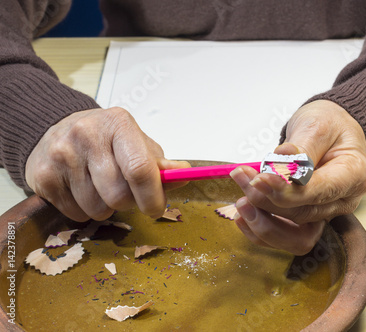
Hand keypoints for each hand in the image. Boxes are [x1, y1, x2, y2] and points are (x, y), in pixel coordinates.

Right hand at [25, 107, 188, 221]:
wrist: (56, 131)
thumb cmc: (105, 140)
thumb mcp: (136, 144)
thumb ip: (160, 164)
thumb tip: (185, 174)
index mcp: (118, 124)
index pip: (140, 169)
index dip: (152, 196)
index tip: (157, 208)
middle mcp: (87, 135)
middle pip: (119, 194)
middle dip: (129, 203)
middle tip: (127, 194)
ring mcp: (62, 155)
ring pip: (97, 208)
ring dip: (106, 208)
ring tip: (101, 188)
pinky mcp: (43, 176)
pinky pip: (75, 213)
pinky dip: (85, 211)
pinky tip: (83, 191)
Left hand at [230, 100, 365, 254]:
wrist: (329, 131)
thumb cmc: (328, 124)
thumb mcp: (317, 125)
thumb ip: (302, 148)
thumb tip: (282, 162)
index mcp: (355, 175)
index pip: (321, 191)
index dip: (289, 190)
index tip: (262, 179)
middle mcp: (344, 200)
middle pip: (304, 212)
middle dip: (269, 199)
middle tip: (243, 177)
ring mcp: (327, 212)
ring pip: (293, 228)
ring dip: (262, 215)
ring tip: (241, 194)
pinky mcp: (308, 218)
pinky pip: (284, 233)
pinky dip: (261, 225)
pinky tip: (244, 211)